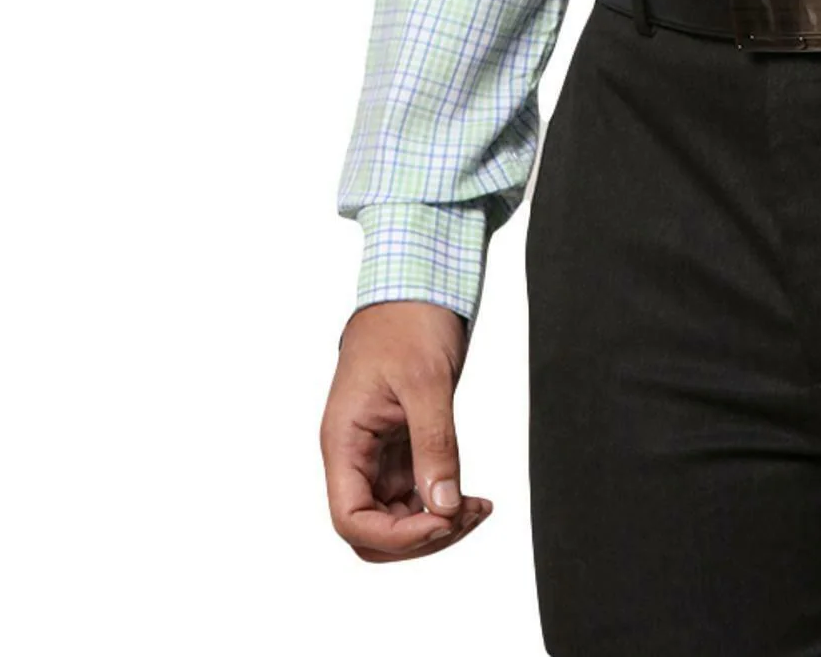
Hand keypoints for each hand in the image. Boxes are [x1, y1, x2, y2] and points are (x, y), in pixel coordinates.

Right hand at [321, 300, 497, 561]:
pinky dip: (440, 502)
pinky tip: (469, 497)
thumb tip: (444, 506)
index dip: (396, 535)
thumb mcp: (427, 381)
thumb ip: (435, 444)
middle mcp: (355, 454)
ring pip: (394, 517)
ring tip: (476, 507)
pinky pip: (413, 493)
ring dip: (435, 524)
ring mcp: (377, 453)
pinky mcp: (399, 446)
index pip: (351, 518)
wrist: (416, 284)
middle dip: (418, 537)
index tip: (442, 520)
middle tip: (466, 516)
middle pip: (371, 529)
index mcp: (344, 440)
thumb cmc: (408, 319)